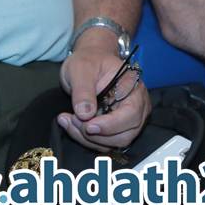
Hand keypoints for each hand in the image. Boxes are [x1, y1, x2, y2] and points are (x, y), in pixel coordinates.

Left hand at [58, 35, 150, 151]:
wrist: (90, 61)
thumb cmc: (89, 61)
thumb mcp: (81, 68)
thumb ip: (83, 90)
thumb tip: (85, 114)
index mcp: (134, 88)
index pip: (131, 114)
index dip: (111, 125)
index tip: (88, 126)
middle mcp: (137, 107)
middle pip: (124, 135)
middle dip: (96, 134)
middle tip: (71, 119)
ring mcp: (128, 120)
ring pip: (113, 143)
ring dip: (88, 139)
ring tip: (67, 120)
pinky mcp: (117, 129)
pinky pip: (105, 143)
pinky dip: (86, 139)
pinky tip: (71, 124)